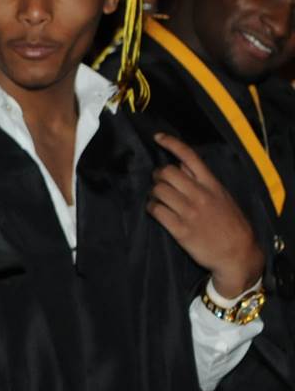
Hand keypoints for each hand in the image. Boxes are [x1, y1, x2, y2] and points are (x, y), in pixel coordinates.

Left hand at [149, 132, 264, 296]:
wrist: (238, 254)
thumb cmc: (230, 223)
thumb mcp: (222, 196)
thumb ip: (202, 180)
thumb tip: (181, 164)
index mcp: (211, 185)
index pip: (190, 157)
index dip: (171, 143)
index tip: (157, 137)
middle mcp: (200, 195)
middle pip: (166, 173)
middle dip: (157, 175)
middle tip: (159, 182)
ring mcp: (189, 212)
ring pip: (158, 191)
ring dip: (153, 193)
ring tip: (159, 199)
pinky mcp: (180, 229)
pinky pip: (156, 211)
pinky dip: (152, 208)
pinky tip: (156, 211)